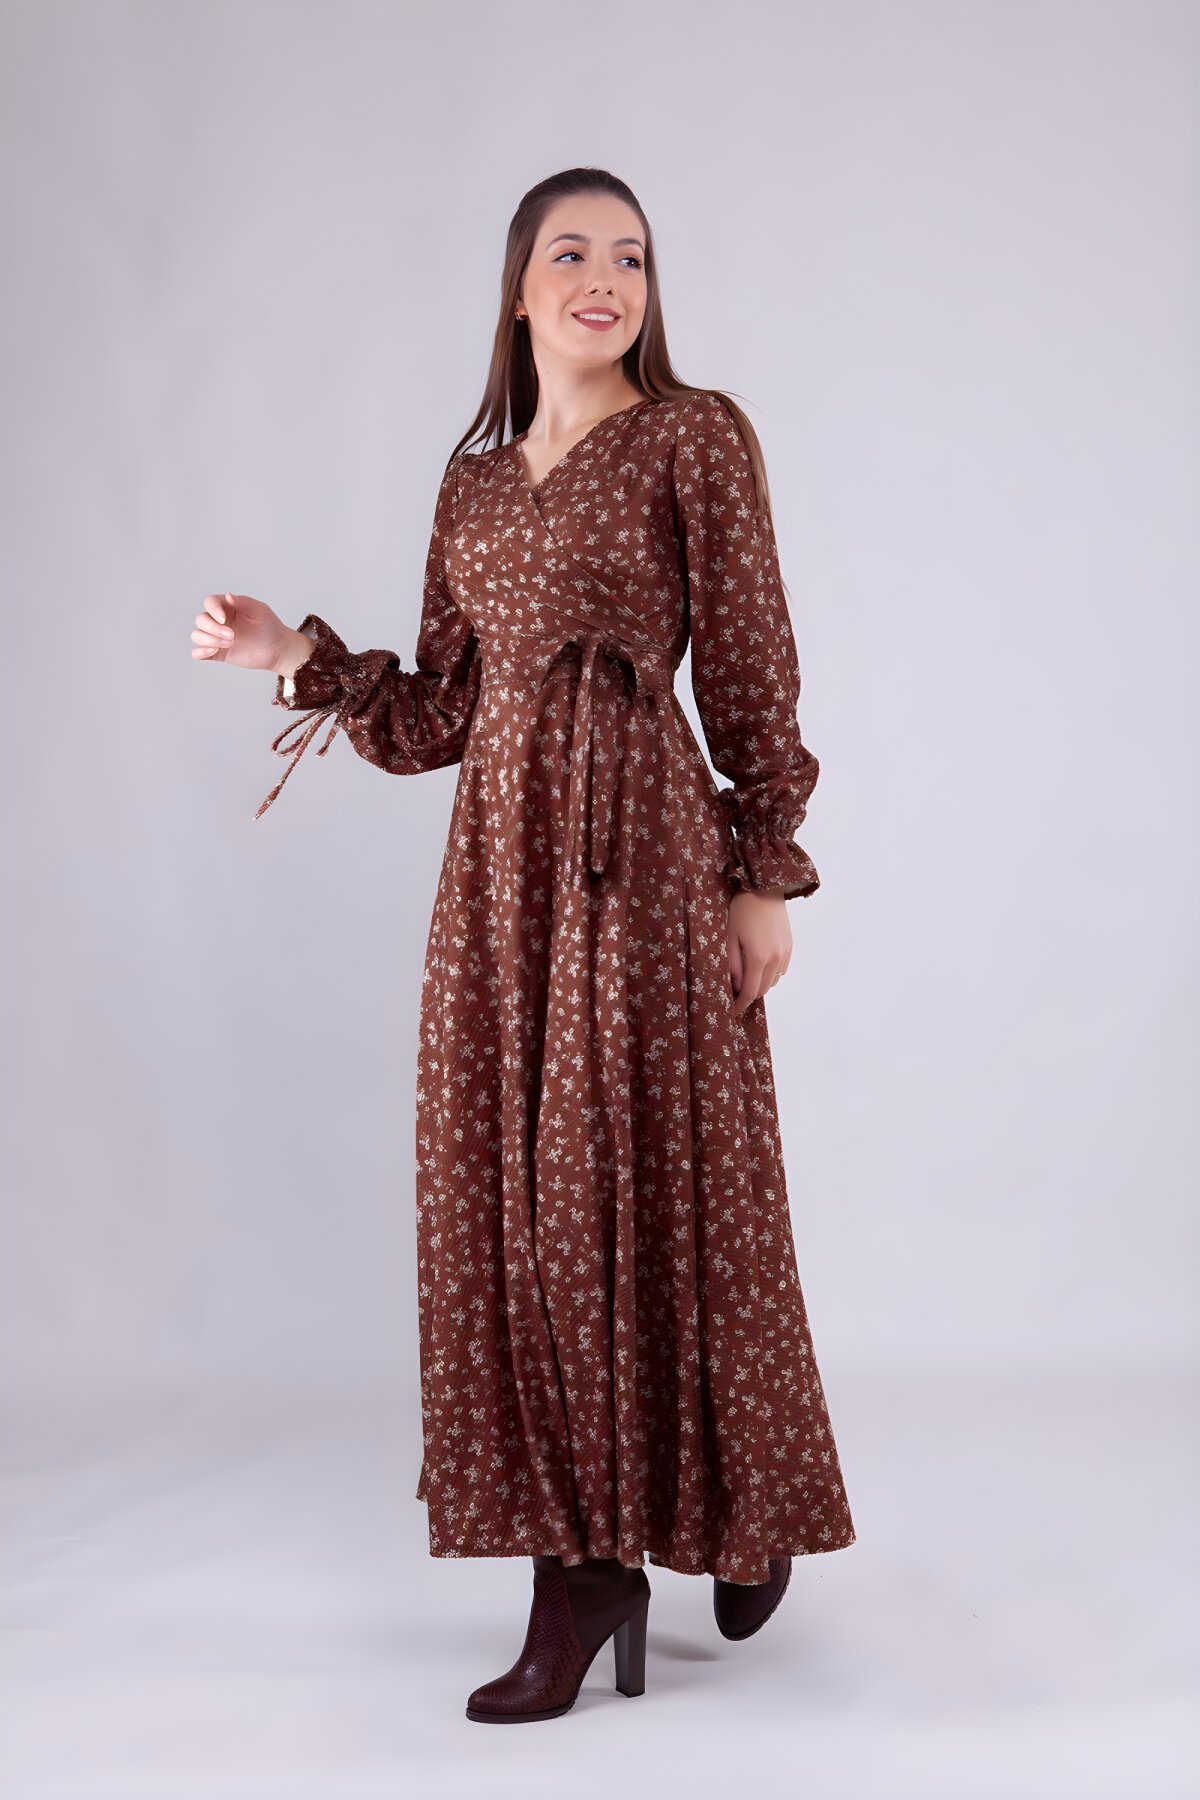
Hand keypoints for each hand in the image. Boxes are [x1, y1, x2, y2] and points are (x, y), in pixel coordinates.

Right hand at [190, 592, 294, 673]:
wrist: (277, 649)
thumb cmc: (269, 626)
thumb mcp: (260, 611)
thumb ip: (244, 602)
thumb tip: (228, 596)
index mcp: (227, 607)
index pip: (209, 602)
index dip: (213, 610)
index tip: (224, 619)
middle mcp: (218, 621)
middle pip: (201, 620)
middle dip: (213, 629)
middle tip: (232, 636)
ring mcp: (216, 637)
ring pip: (197, 635)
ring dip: (209, 640)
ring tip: (229, 644)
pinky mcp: (217, 653)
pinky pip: (198, 653)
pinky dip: (200, 653)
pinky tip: (213, 652)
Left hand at [727, 887, 791, 1016]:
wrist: (764, 888)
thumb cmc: (742, 910)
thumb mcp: (730, 937)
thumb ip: (733, 965)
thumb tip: (737, 986)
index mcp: (758, 957)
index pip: (750, 992)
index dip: (740, 1005)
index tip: (731, 1011)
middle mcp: (776, 958)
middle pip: (763, 990)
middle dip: (749, 995)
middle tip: (734, 992)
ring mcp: (785, 953)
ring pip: (773, 981)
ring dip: (760, 983)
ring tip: (746, 975)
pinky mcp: (790, 947)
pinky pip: (781, 970)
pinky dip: (770, 973)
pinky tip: (759, 963)